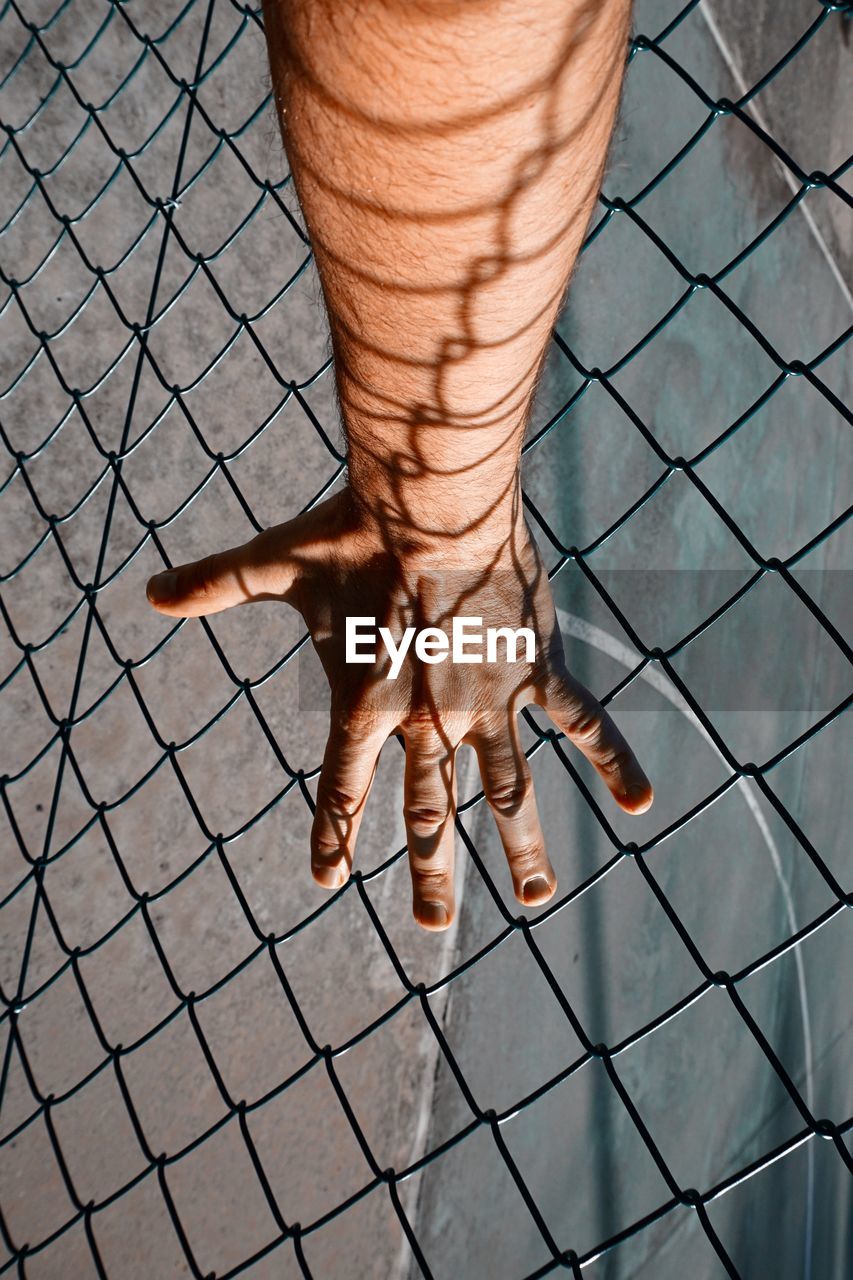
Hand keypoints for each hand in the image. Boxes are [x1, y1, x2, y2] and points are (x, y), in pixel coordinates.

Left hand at [145, 489, 652, 930]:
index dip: (332, 833)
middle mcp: (428, 722)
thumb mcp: (278, 565)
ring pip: (506, 791)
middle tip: (430, 928)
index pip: (341, 788)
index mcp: (365, 706)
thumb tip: (147, 591)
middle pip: (428, 813)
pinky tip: (643, 802)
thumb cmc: (352, 534)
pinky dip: (613, 760)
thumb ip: (216, 585)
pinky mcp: (534, 671)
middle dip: (427, 872)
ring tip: (532, 899)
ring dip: (520, 848)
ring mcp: (488, 703)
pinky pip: (581, 723)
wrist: (429, 504)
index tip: (324, 880)